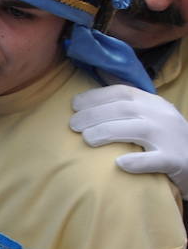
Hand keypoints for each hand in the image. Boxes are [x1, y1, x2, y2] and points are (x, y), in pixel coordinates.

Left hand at [71, 84, 187, 190]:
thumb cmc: (167, 138)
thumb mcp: (151, 115)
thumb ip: (128, 104)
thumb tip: (94, 83)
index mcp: (154, 103)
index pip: (122, 92)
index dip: (95, 97)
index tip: (74, 105)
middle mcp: (162, 117)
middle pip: (124, 109)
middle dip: (94, 115)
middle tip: (73, 125)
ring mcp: (170, 138)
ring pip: (137, 130)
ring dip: (107, 132)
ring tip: (87, 139)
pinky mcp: (176, 161)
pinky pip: (156, 160)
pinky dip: (137, 162)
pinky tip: (119, 164)